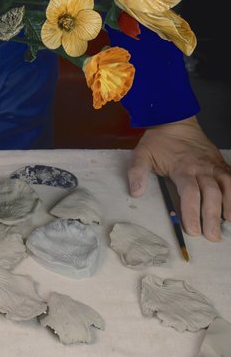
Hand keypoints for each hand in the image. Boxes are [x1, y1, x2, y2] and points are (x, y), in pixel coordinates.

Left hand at [127, 116, 230, 240]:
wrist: (176, 119)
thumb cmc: (159, 141)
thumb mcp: (142, 153)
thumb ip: (137, 171)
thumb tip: (136, 193)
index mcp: (181, 167)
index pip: (190, 193)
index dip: (192, 212)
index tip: (193, 230)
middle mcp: (200, 167)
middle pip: (211, 193)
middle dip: (212, 216)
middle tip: (212, 236)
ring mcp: (213, 165)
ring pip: (227, 185)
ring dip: (230, 205)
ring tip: (229, 223)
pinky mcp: (220, 163)